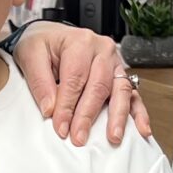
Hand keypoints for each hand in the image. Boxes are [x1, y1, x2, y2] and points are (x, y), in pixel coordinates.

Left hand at [13, 22, 149, 145]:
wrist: (51, 35)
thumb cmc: (42, 43)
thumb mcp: (30, 55)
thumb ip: (39, 81)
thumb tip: (50, 109)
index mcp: (80, 42)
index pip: (75, 78)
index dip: (67, 105)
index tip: (60, 127)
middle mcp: (102, 50)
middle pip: (99, 86)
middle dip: (88, 115)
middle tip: (79, 137)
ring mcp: (114, 63)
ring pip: (120, 91)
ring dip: (117, 117)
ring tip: (113, 137)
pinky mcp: (120, 75)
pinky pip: (133, 94)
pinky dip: (138, 113)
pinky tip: (142, 129)